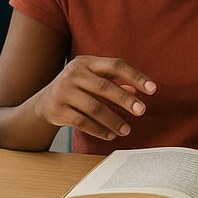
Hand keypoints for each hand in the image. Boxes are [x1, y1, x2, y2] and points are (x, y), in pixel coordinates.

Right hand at [30, 56, 155, 140]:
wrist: (45, 102)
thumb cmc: (77, 88)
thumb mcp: (93, 80)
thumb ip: (115, 83)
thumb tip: (138, 91)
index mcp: (86, 62)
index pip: (115, 65)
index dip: (135, 76)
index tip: (152, 89)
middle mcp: (73, 73)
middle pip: (105, 87)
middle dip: (125, 100)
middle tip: (141, 111)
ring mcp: (64, 91)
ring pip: (94, 108)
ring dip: (113, 120)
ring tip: (126, 130)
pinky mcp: (58, 109)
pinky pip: (83, 122)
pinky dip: (99, 130)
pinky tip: (110, 135)